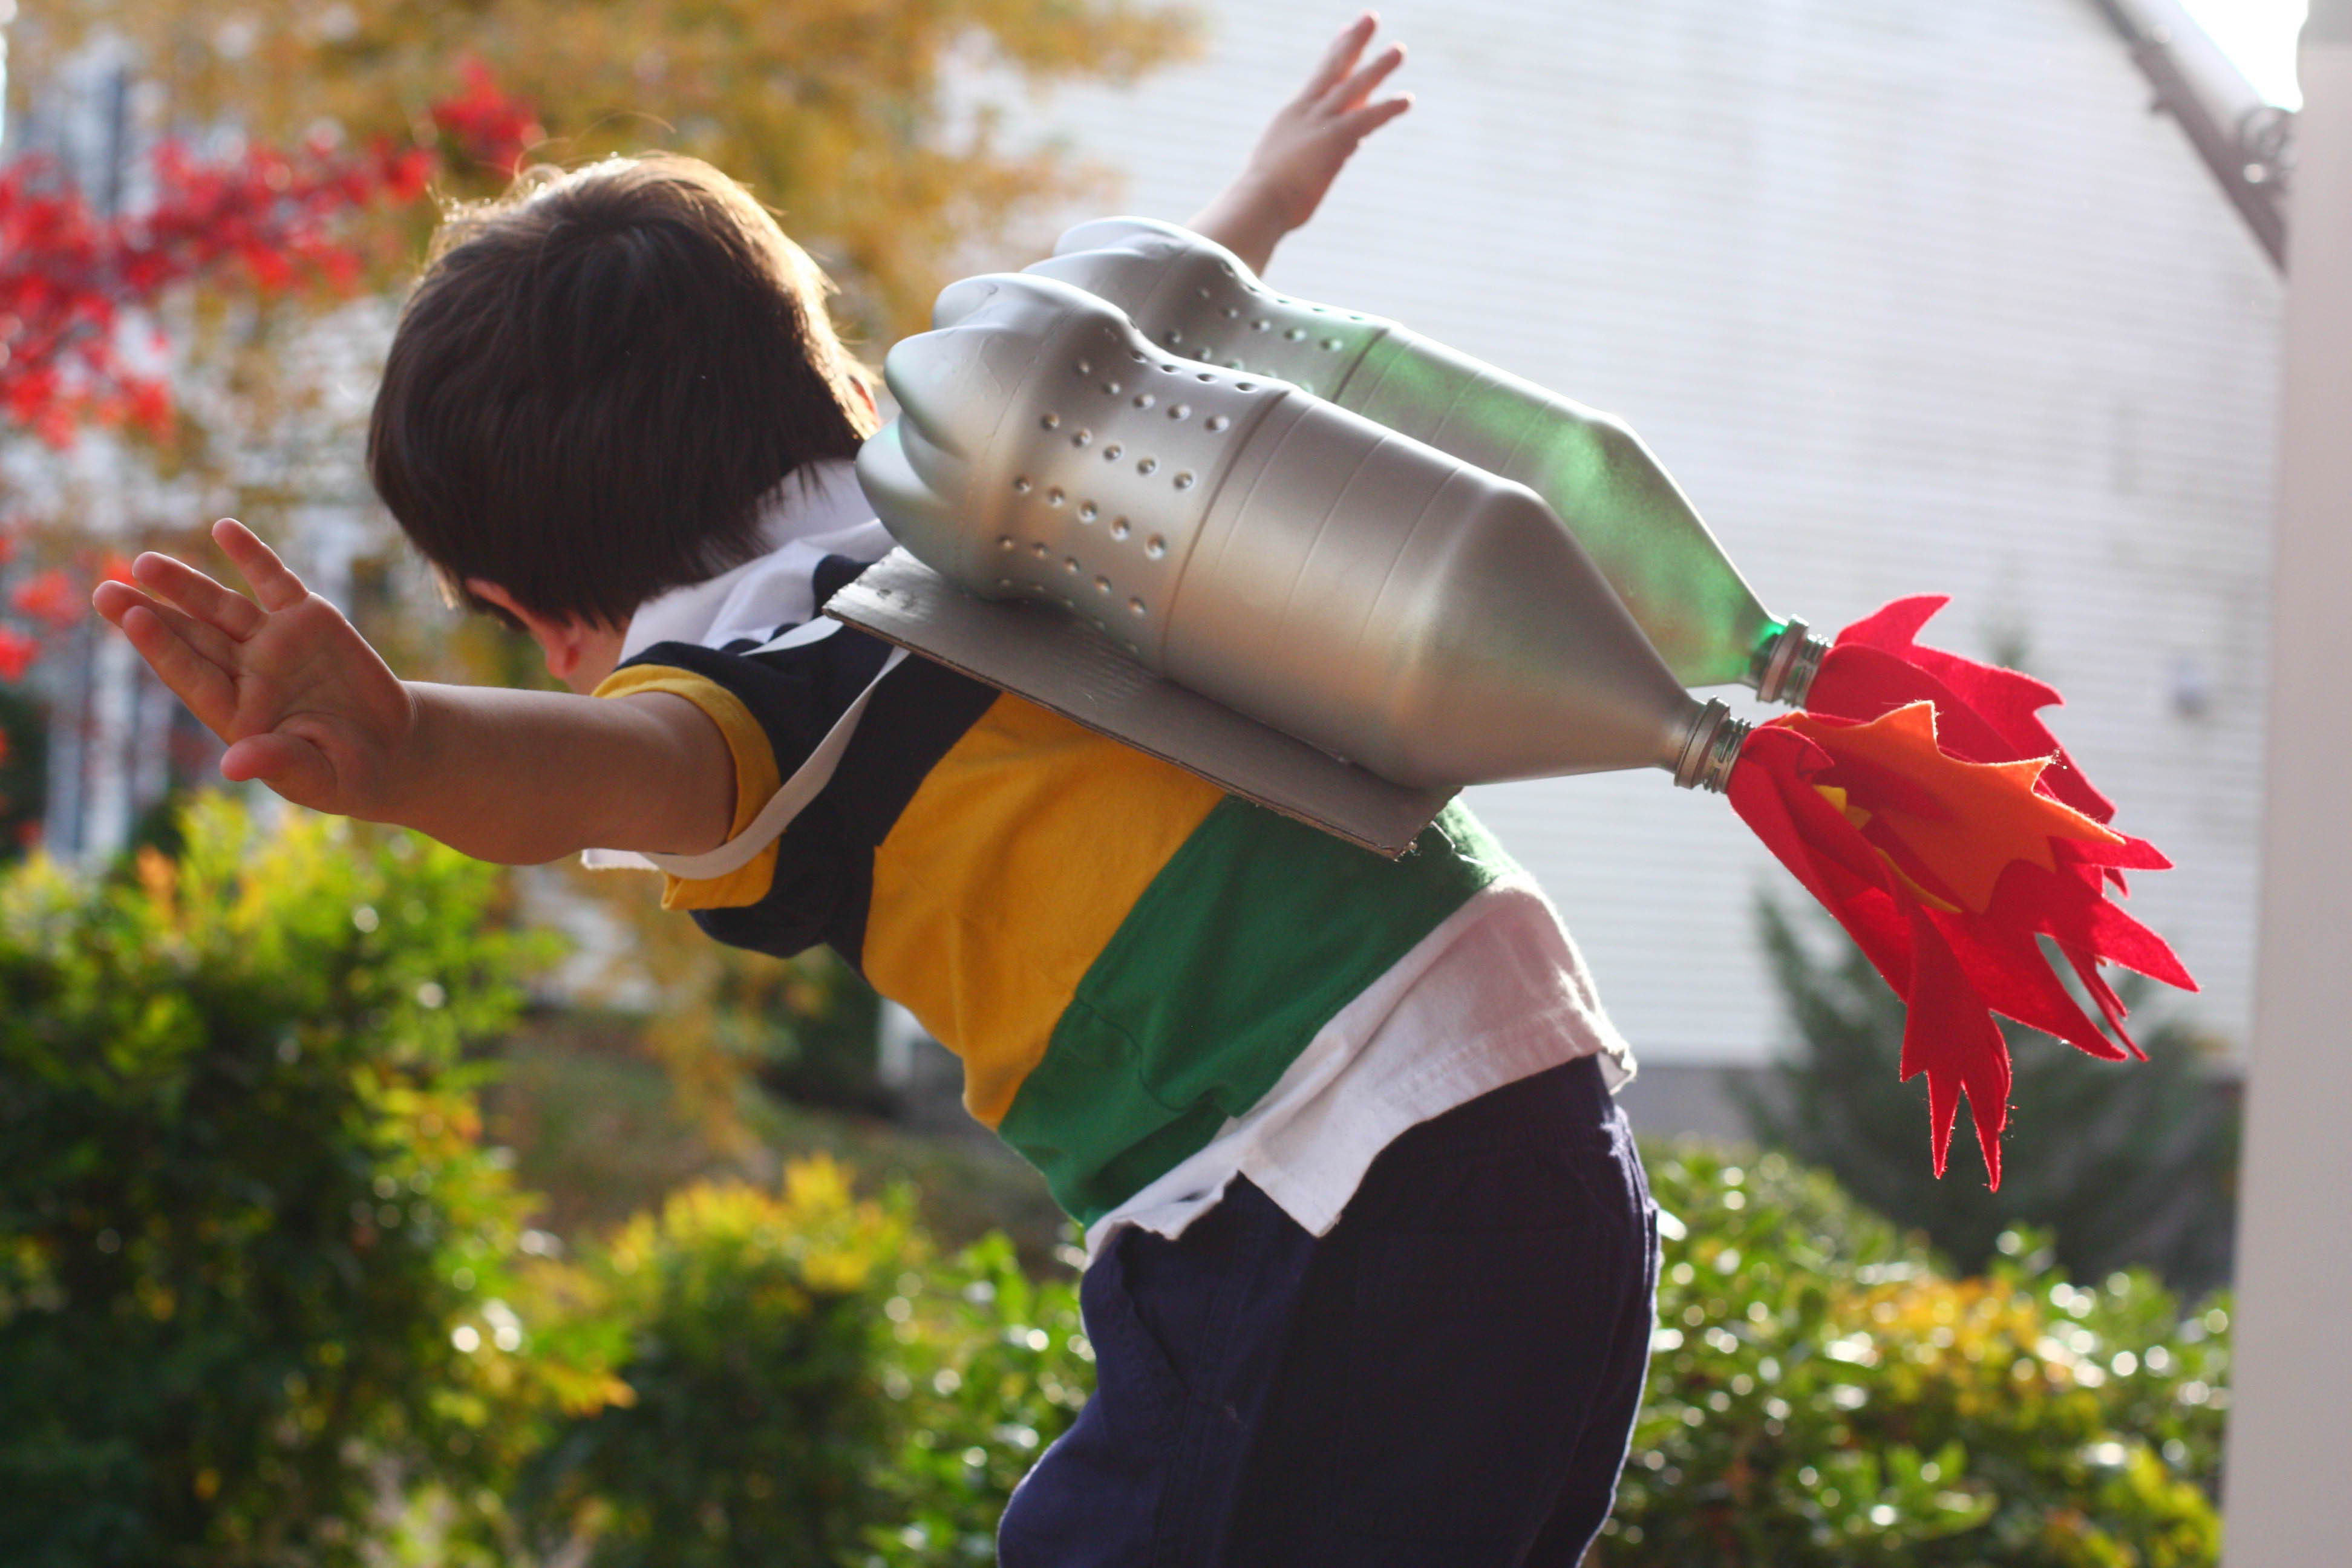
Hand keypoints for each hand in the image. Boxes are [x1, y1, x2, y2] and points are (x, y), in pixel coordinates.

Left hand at [93, 519, 419, 816]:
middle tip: (105, 590)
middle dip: (150, 611)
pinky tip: (224, 529)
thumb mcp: (317, 777)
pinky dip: (251, 555)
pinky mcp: (307, 617)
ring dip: (185, 584)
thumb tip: (234, 765)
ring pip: (221, 606)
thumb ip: (277, 763)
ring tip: (145, 563)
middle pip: (192, 636)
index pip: (192, 675)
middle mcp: (246, 673)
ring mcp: (274, 641)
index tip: (132, 618)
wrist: (391, 747)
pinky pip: (274, 580)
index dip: (163, 647)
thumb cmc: (347, 772)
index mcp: (237, 714)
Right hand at [1188, 13, 1411, 272]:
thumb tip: (1343, 150)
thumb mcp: (1287, 166)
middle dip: (1353, 42)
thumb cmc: (1266, 198)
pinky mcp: (1332, 140)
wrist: (1258, 204)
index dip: (1335, 55)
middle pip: (1334, 68)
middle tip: (1370, 18)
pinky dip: (1387, 108)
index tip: (1345, 33)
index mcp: (1292, 117)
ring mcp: (1318, 124)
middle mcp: (1306, 112)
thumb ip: (1313, 153)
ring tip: (1399, 49)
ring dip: (1377, 67)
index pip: (1319, 79)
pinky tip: (1407, 100)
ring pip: (1353, 87)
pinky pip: (1366, 119)